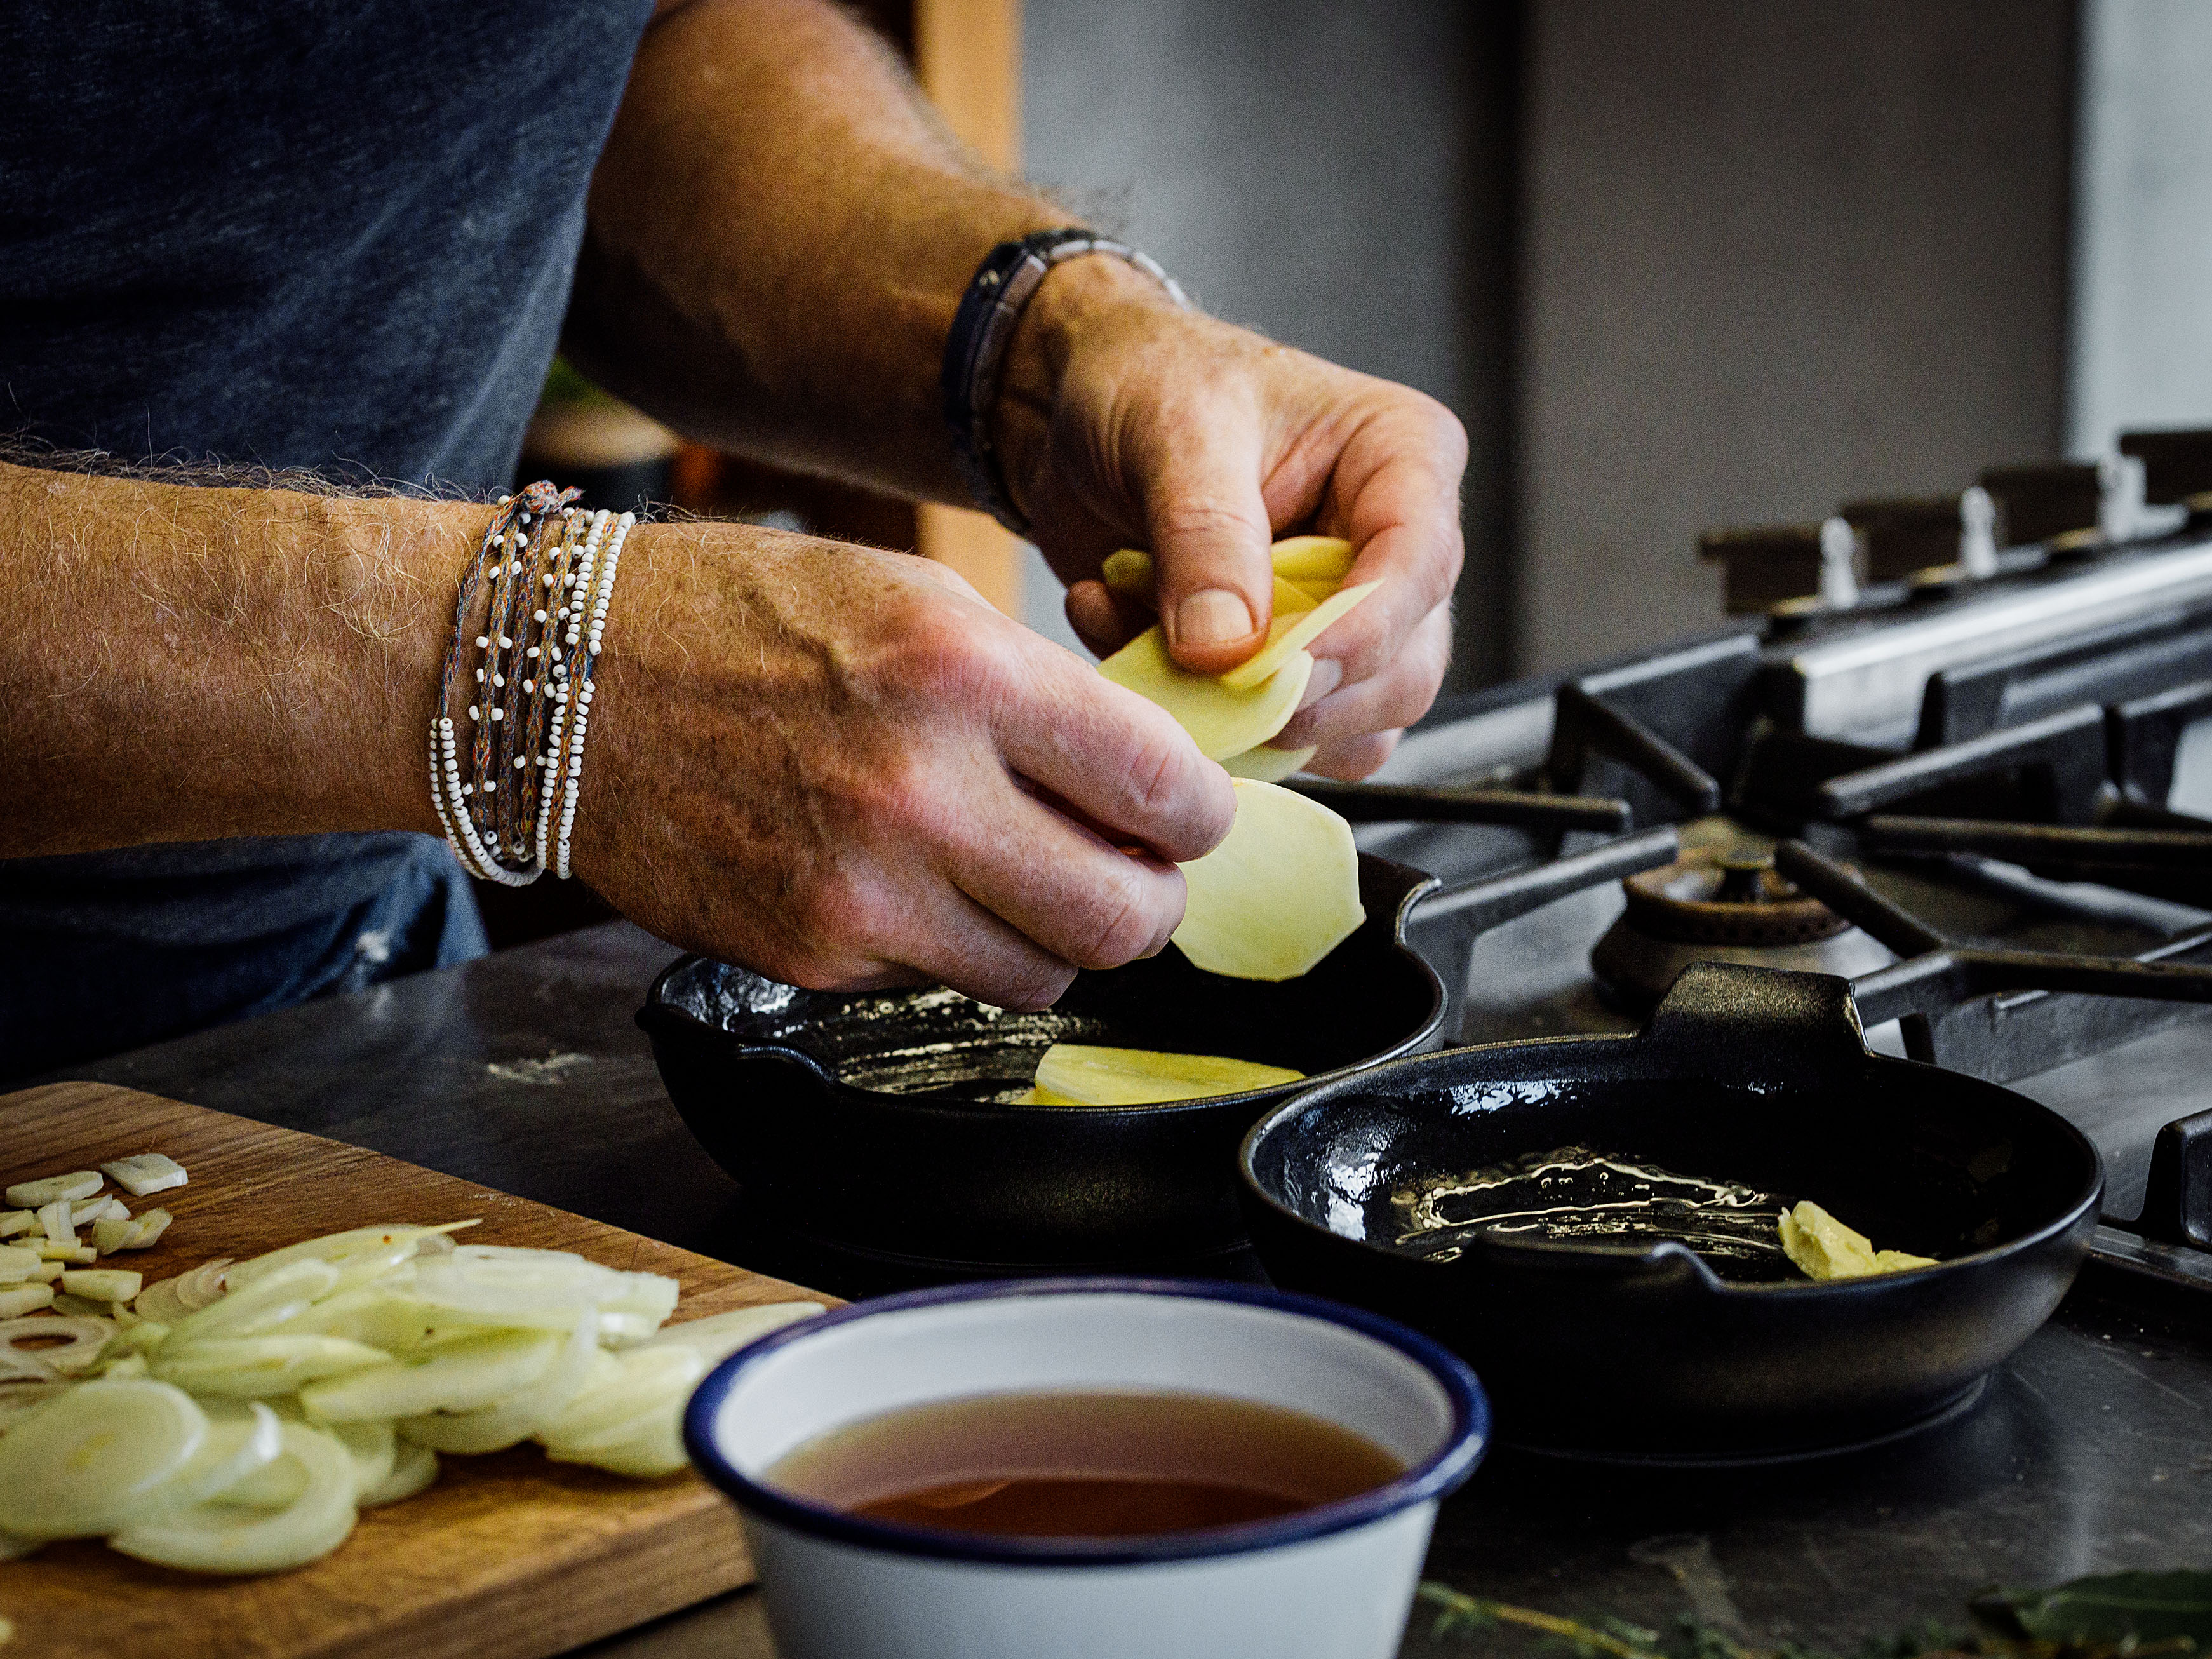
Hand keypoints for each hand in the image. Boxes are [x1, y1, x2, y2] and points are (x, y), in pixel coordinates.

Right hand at [572, 523, 1234, 1008]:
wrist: (560, 680)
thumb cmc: (743, 620)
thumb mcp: (916, 601)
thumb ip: (1042, 695)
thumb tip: (1147, 781)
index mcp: (968, 677)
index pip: (1166, 790)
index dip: (1201, 814)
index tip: (1189, 813)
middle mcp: (924, 793)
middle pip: (1126, 918)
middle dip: (1151, 901)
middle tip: (1133, 872)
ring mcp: (863, 892)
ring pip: (1045, 975)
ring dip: (1057, 938)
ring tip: (1021, 878)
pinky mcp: (810, 955)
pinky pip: (940, 984)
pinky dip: (954, 947)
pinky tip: (915, 884)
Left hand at [996, 257, 1465, 779]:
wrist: (1075, 413)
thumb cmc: (1146, 381)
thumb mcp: (1175, 433)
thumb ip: (1206, 541)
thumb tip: (1229, 654)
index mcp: (1403, 460)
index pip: (1419, 568)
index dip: (1362, 635)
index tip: (1285, 672)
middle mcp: (1391, 550)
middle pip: (1404, 672)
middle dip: (1305, 697)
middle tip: (1207, 680)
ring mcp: (1342, 620)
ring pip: (1350, 729)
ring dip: (1245, 715)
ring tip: (1142, 634)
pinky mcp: (1284, 670)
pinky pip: (1273, 738)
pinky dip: (1199, 719)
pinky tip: (1126, 639)